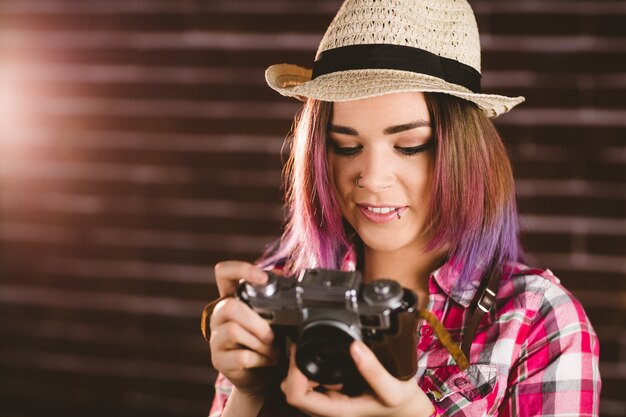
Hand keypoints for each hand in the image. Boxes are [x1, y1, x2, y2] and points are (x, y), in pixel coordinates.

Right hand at [209, 261, 277, 396]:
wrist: (260, 374)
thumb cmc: (266, 340)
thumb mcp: (272, 316)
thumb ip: (273, 298)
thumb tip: (281, 276)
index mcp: (232, 298)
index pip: (224, 273)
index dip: (241, 269)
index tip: (264, 279)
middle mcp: (219, 315)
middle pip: (230, 306)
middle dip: (257, 321)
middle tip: (272, 335)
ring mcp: (216, 337)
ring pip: (233, 330)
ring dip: (260, 342)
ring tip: (272, 350)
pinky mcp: (218, 359)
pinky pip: (241, 356)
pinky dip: (261, 359)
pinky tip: (267, 360)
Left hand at [280, 341, 435, 416]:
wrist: (407, 409)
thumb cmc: (401, 403)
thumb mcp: (394, 388)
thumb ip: (374, 370)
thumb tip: (355, 347)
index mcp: (336, 410)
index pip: (296, 396)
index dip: (293, 373)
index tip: (300, 351)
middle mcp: (328, 410)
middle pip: (292, 390)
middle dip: (294, 367)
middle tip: (305, 347)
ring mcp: (329, 403)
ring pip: (299, 387)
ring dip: (302, 367)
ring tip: (316, 352)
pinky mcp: (333, 395)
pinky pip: (311, 382)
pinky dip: (311, 368)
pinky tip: (325, 358)